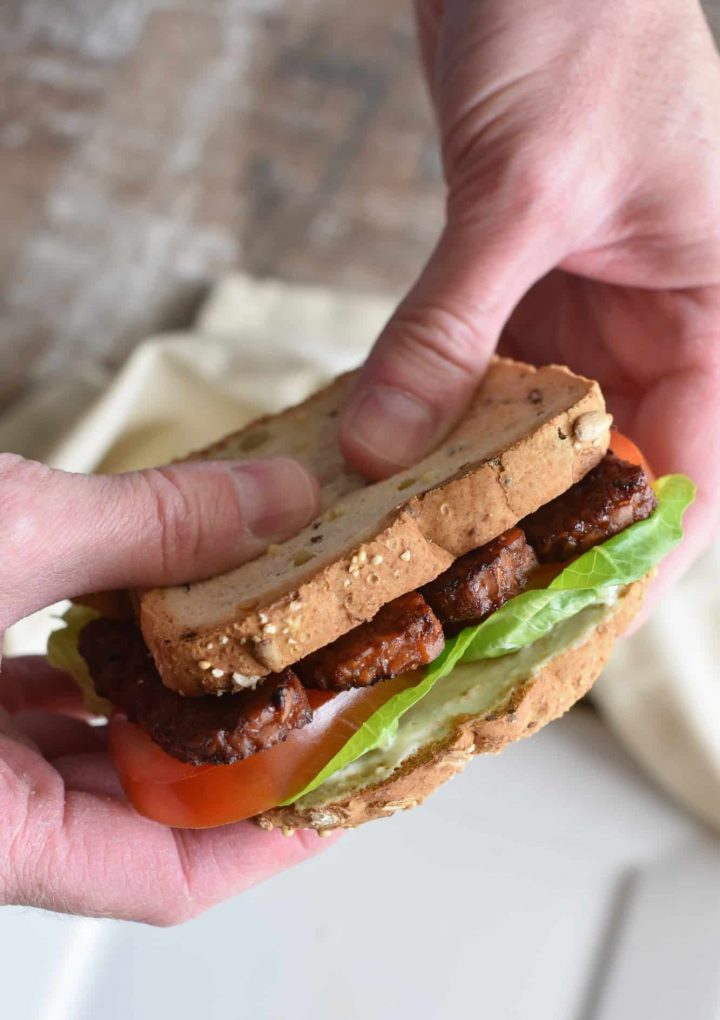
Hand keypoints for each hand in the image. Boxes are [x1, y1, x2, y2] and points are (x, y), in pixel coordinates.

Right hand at [0, 453, 333, 923]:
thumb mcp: (2, 535)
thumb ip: (144, 525)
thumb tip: (273, 504)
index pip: (166, 878)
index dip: (274, 839)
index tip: (347, 785)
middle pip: (139, 823)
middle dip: (233, 760)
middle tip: (315, 698)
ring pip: (86, 777)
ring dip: (164, 720)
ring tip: (244, 663)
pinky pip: (33, 734)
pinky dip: (91, 693)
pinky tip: (126, 639)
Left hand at [341, 0, 719, 589]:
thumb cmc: (580, 22)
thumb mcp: (521, 187)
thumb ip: (452, 323)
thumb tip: (385, 443)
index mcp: (717, 311)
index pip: (693, 471)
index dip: (634, 556)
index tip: (564, 621)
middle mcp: (655, 324)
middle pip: (603, 465)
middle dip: (537, 532)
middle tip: (461, 603)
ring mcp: (582, 309)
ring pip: (531, 427)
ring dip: (470, 477)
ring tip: (408, 545)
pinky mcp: (519, 284)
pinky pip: (478, 371)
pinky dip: (434, 409)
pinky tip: (384, 455)